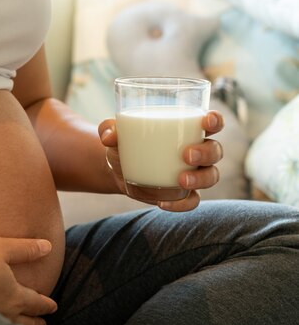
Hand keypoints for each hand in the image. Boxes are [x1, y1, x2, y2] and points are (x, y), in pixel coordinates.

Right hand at [0, 237, 56, 324]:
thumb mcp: (1, 247)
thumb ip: (25, 248)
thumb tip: (48, 246)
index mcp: (14, 296)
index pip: (36, 303)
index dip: (46, 304)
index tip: (53, 307)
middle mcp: (3, 311)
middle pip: (25, 321)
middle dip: (36, 323)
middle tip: (42, 324)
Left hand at [98, 110, 224, 211]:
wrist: (118, 169)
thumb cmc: (124, 142)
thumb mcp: (115, 133)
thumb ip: (109, 128)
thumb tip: (108, 135)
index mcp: (187, 129)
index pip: (211, 122)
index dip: (216, 120)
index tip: (207, 120)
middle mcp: (197, 151)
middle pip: (215, 151)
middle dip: (206, 153)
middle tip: (186, 155)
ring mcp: (193, 174)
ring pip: (211, 176)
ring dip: (200, 179)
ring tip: (180, 180)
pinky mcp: (183, 194)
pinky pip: (192, 201)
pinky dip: (182, 204)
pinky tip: (163, 203)